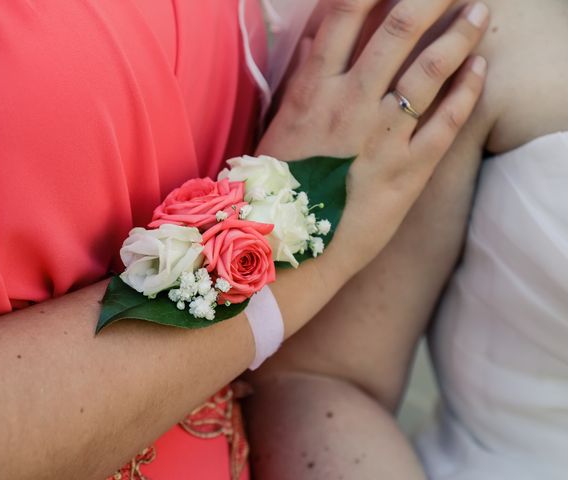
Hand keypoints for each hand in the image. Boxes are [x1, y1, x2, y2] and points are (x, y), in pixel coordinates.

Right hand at [258, 0, 488, 268]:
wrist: (296, 249)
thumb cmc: (282, 186)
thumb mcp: (281, 128)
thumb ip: (302, 79)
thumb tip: (318, 38)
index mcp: (313, 91)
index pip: (344, 15)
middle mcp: (350, 105)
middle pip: (398, 31)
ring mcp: (382, 137)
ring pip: (429, 71)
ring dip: (459, 36)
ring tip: (478, 12)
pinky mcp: (409, 169)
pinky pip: (446, 122)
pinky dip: (467, 91)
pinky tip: (481, 69)